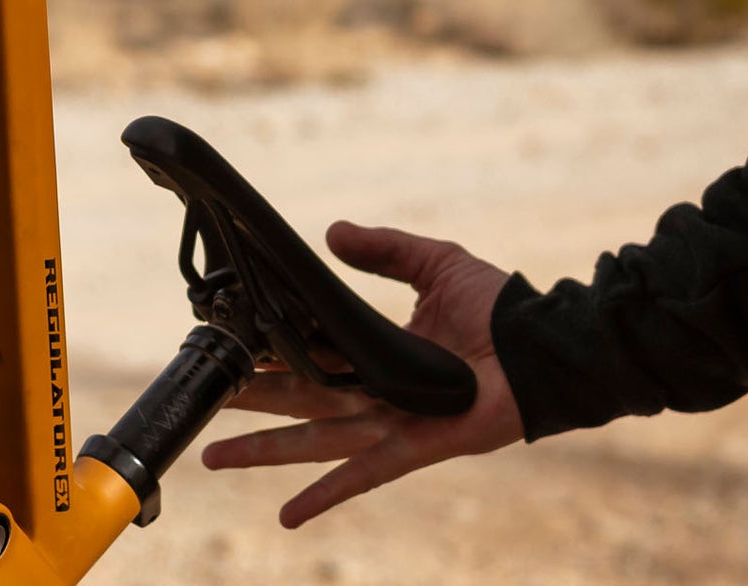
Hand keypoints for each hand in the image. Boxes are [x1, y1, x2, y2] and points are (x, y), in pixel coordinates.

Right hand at [200, 222, 522, 526]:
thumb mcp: (436, 263)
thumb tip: (332, 231)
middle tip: (206, 399)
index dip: (274, 349)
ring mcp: (392, 421)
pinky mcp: (413, 446)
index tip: (232, 344)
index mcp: (380, 346)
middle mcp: (378, 388)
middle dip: (252, 401)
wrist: (541, 346)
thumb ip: (386, 249)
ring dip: (265, 451)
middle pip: (301, 397)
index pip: (314, 349)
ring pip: (315, 438)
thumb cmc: (498, 306)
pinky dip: (324, 496)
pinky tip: (287, 515)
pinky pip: (362, 475)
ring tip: (214, 456)